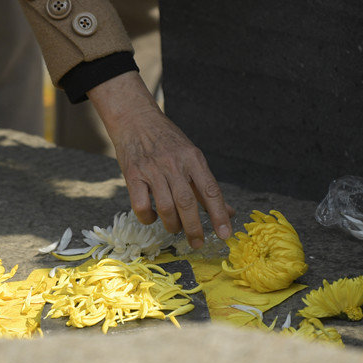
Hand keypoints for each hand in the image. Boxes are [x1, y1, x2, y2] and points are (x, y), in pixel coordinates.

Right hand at [88, 71, 233, 247]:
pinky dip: (148, 217)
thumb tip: (229, 212)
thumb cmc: (167, 141)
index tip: (226, 233)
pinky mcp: (133, 175)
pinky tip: (152, 218)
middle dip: (195, 228)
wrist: (136, 119)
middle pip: (188, 203)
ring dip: (172, 224)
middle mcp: (174, 164)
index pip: (210, 190)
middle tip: (197, 243)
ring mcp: (152, 169)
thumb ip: (206, 186)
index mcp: (194, 159)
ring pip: (166, 207)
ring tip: (175, 228)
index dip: (219, 214)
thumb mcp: (191, 156)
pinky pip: (141, 205)